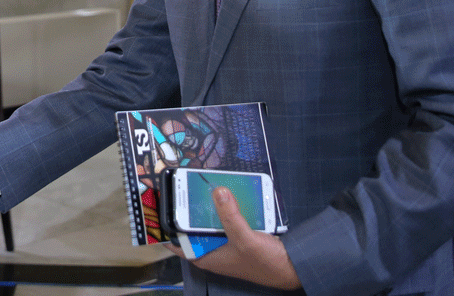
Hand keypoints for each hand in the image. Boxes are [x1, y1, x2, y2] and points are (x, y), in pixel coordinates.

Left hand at [165, 187, 300, 290]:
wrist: (292, 268)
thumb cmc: (265, 262)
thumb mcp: (245, 238)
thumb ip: (230, 216)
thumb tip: (217, 191)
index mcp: (205, 257)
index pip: (176, 243)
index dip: (166, 226)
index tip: (160, 205)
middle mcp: (211, 251)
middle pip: (192, 228)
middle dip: (189, 210)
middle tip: (183, 187)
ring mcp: (224, 244)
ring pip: (209, 222)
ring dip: (208, 207)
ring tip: (202, 185)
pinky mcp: (237, 237)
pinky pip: (225, 220)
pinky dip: (225, 209)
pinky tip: (226, 194)